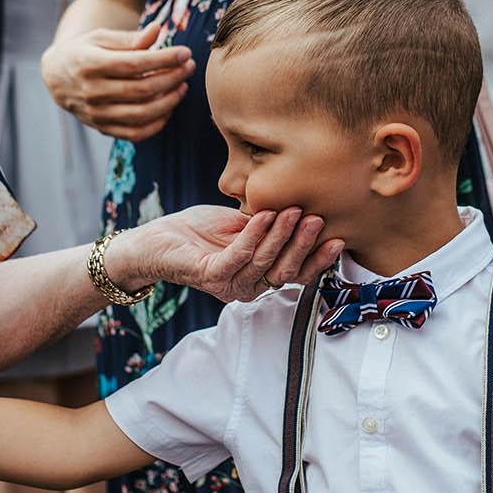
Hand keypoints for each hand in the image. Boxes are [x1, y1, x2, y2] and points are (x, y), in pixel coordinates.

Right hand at [41, 20, 194, 140]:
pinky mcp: (103, 128)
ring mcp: (97, 114)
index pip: (135, 64)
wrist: (57, 77)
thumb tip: (158, 29)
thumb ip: (130, 38)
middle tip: (189, 67)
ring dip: (169, 102)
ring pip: (141, 114)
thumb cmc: (84, 51)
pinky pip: (135, 134)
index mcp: (90, 64)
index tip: (185, 52)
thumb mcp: (101, 38)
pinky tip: (168, 109)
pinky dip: (156, 124)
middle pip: (142, 89)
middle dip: (172, 78)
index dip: (164, 59)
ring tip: (183, 87)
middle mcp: (92, 92)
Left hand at [114, 206, 342, 302]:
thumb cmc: (196, 232)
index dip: (318, 259)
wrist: (154, 240)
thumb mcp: (240, 225)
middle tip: (318, 218)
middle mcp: (246, 288)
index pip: (296, 273)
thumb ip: (268, 223)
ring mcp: (228, 285)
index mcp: (258, 277)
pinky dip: (253, 234)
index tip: (338, 237)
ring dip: (282, 235)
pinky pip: (238, 256)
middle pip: (286, 271)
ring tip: (295, 210)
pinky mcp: (209, 275)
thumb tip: (301, 205)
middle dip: (305, 245)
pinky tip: (263, 215)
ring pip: (265, 262)